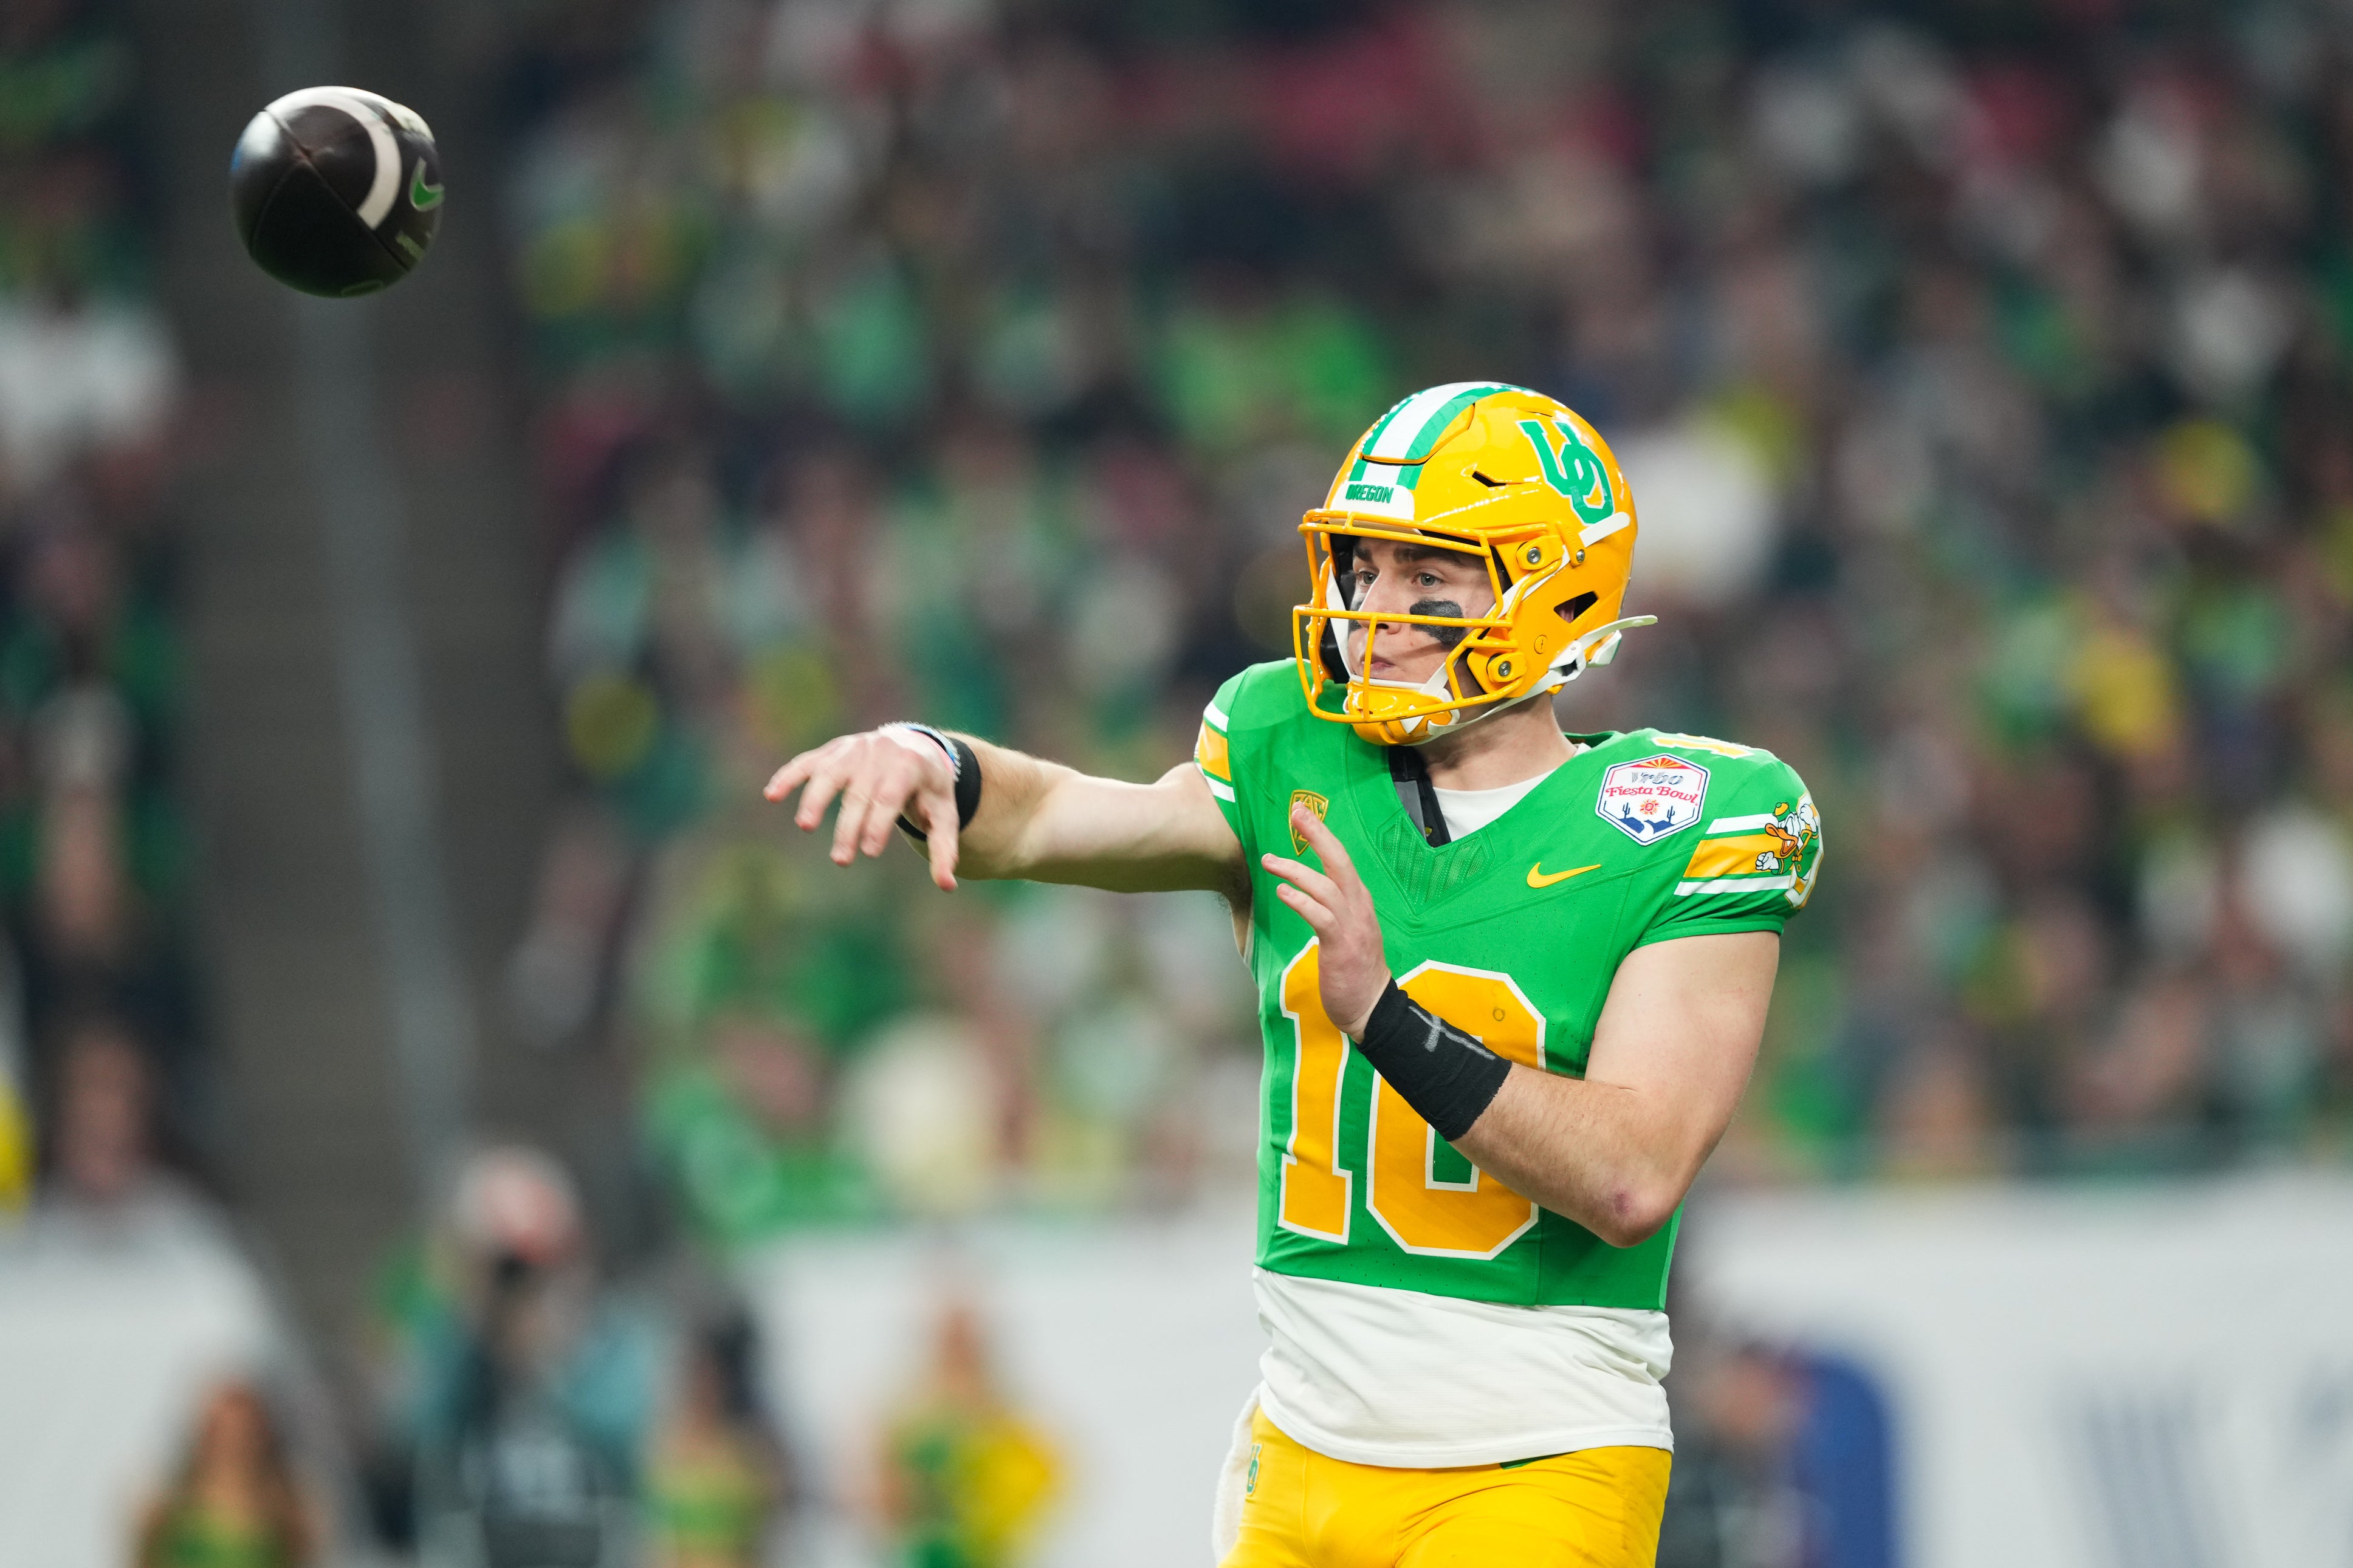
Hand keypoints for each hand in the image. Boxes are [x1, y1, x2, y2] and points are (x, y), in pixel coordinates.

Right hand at [763, 729, 961, 890]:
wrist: (918, 746)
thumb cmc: (930, 789)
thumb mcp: (944, 814)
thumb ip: (944, 848)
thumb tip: (947, 886)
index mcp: (910, 764)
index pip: (889, 796)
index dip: (878, 823)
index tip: (869, 851)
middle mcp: (880, 751)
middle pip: (860, 792)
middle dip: (849, 826)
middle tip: (841, 860)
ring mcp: (854, 748)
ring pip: (830, 773)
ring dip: (815, 799)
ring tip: (805, 826)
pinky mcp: (834, 750)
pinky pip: (808, 761)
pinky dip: (789, 776)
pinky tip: (771, 795)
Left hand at [1261, 805, 1390, 1037]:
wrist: (1372, 1007)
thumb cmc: (1355, 970)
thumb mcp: (1347, 931)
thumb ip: (1332, 908)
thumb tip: (1309, 891)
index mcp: (1359, 901)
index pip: (1341, 860)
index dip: (1322, 835)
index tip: (1303, 813)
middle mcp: (1359, 907)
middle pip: (1340, 862)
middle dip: (1317, 835)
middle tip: (1296, 813)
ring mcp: (1352, 925)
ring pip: (1327, 886)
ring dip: (1297, 870)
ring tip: (1269, 861)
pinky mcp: (1341, 945)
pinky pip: (1321, 916)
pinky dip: (1301, 901)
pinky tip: (1283, 891)